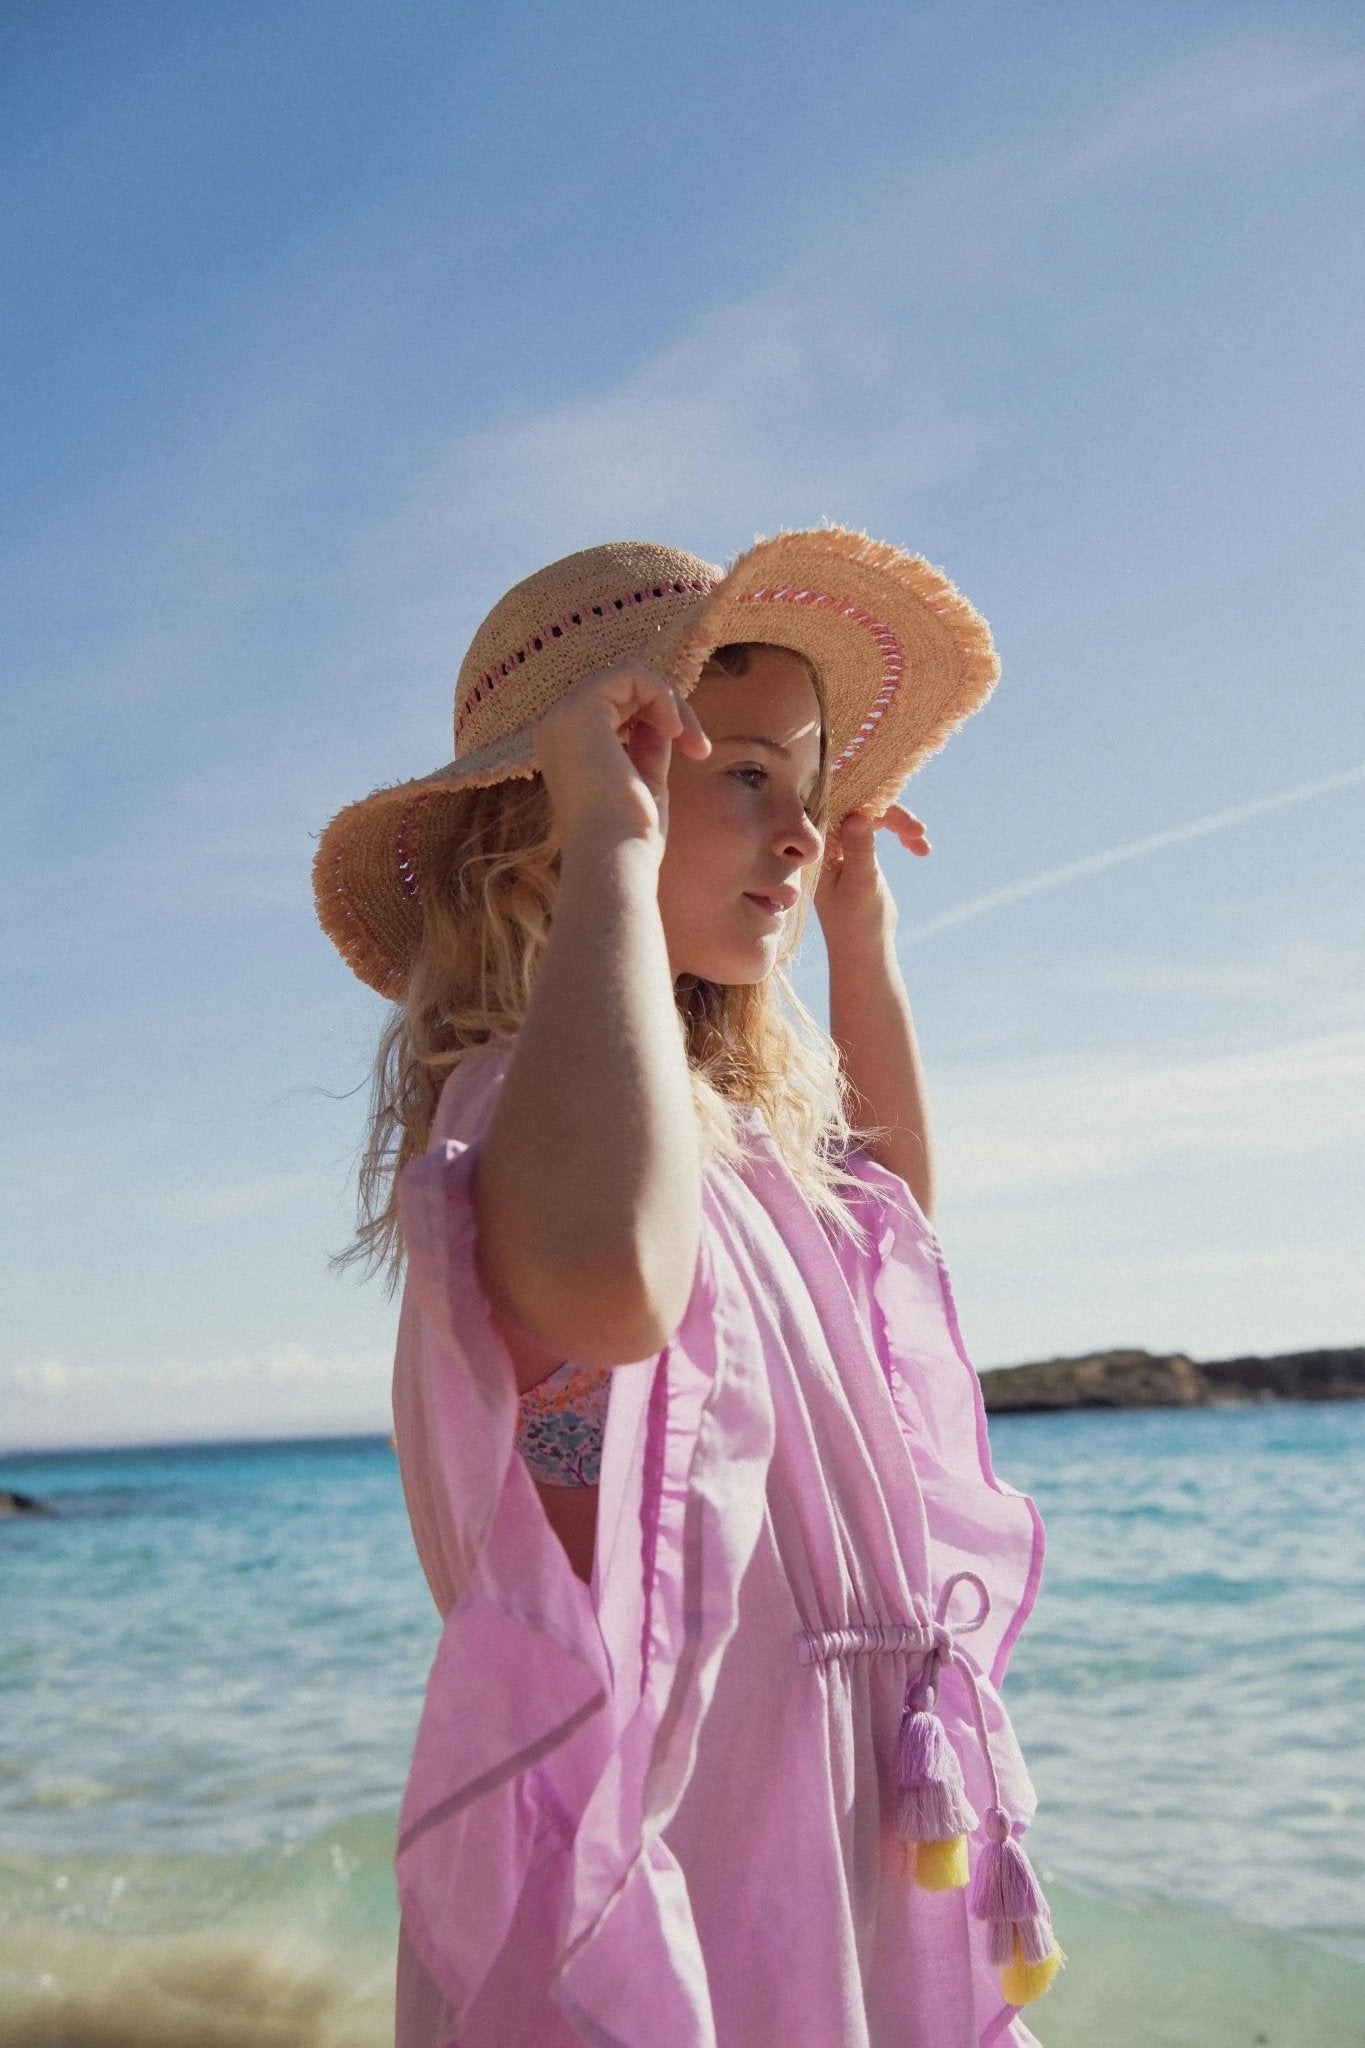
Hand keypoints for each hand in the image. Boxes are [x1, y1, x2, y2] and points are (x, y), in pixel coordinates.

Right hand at [532, 655, 711, 856]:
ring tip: (691, 741)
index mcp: (566, 745)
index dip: (659, 718)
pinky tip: (675, 729)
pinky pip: (631, 673)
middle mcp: (557, 726)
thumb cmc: (627, 834)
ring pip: (629, 676)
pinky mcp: (580, 709)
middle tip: (698, 748)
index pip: (618, 706)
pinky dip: (663, 694)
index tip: (693, 751)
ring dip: (672, 703)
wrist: (613, 857)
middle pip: (625, 687)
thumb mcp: (645, 779)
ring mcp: (563, 715)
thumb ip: (648, 746)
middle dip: (671, 708)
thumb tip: (662, 718)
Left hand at [813, 804, 929, 948]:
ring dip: (901, 825)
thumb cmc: (857, 922)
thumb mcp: (860, 883)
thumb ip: (859, 848)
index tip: (893, 799)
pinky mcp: (858, 851)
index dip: (865, 797)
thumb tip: (858, 814)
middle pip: (859, 808)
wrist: (865, 949)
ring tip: (923, 841)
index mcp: (819, 849)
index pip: (839, 808)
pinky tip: (919, 848)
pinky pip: (879, 829)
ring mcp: (843, 845)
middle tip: (920, 830)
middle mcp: (827, 842)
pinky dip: (901, 834)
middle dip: (892, 816)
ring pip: (873, 817)